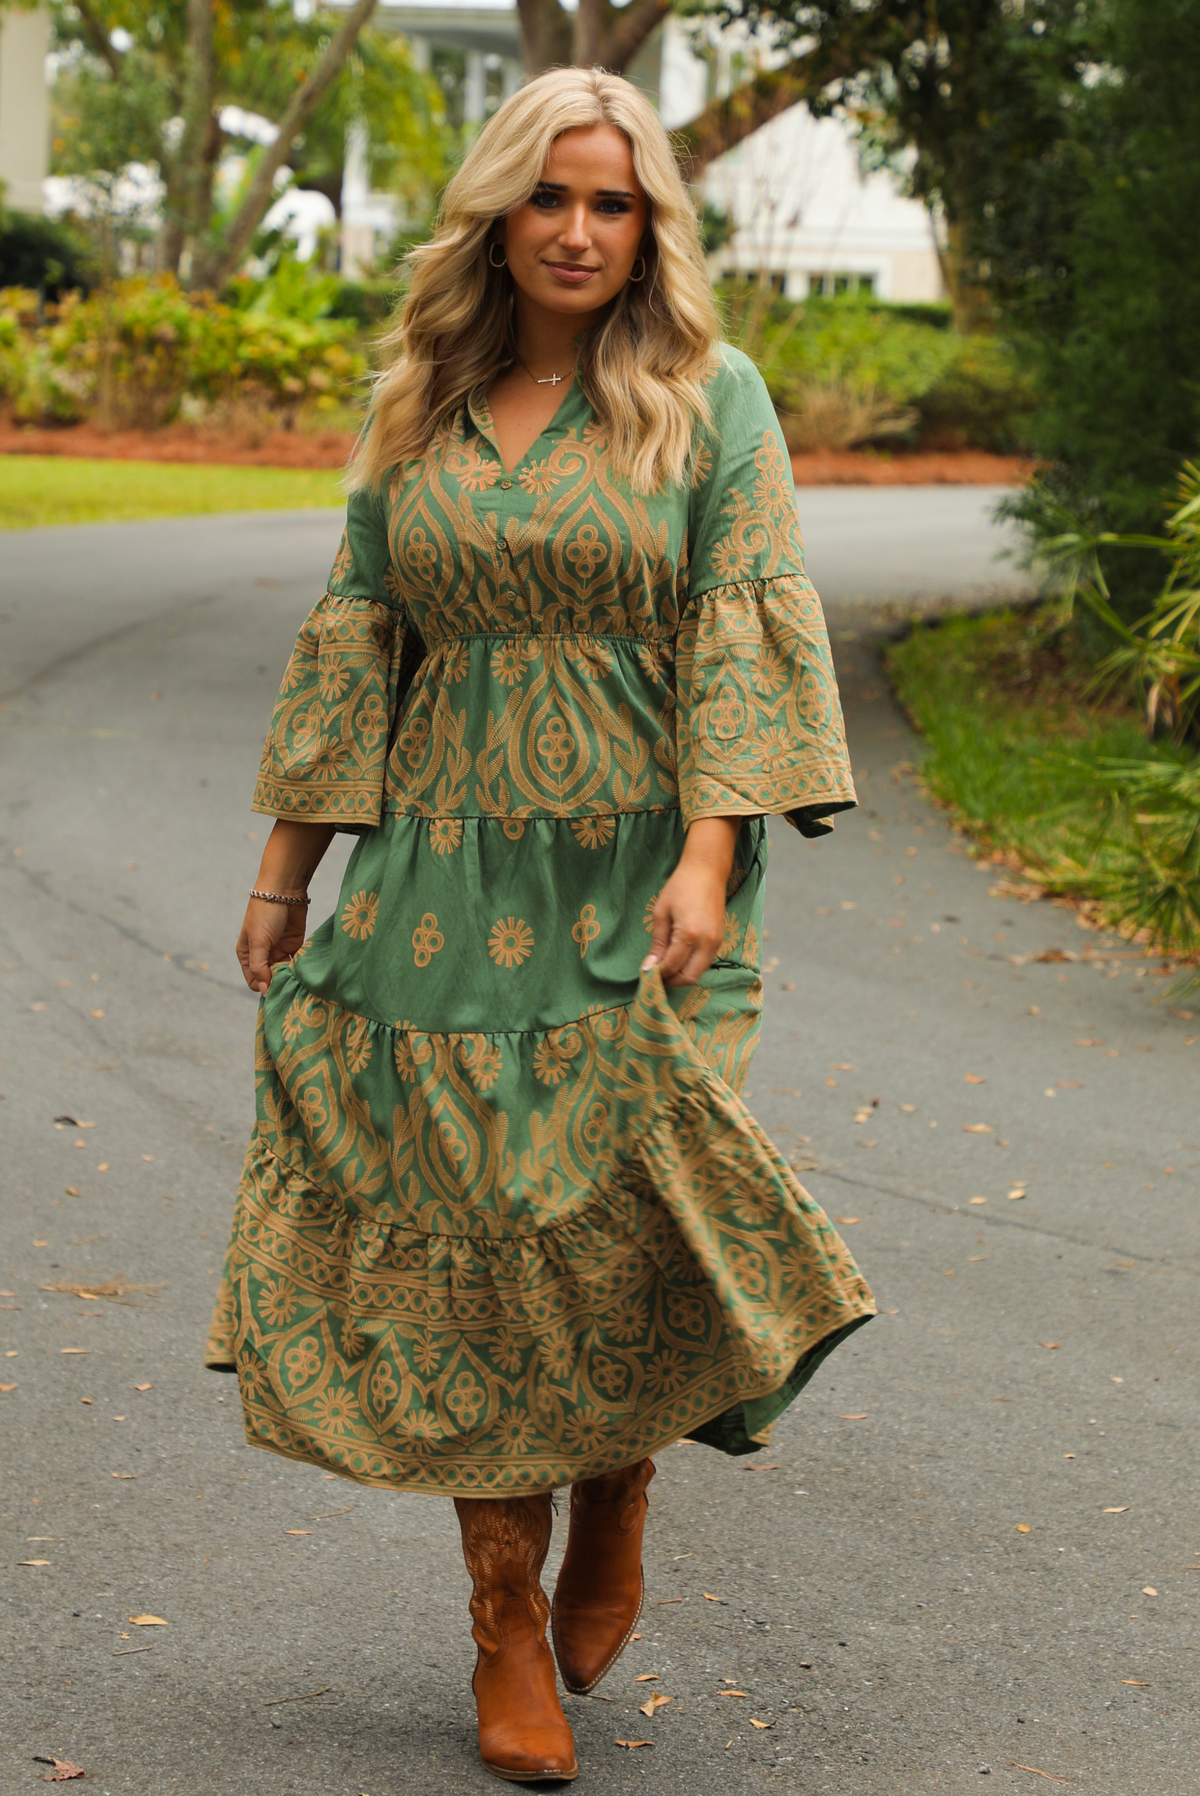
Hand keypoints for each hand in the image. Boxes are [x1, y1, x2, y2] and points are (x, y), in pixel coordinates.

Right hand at [236, 820, 333, 993]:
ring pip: (285, 972)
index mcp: (247, 955)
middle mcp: (263, 955)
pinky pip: (297, 963)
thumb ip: (260, 967)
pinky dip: (300, 968)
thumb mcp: (258, 942)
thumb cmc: (265, 914)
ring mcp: (279, 950)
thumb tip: (263, 991)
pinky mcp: (294, 945)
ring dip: (291, 977)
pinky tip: (306, 972)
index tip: (276, 988)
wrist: (284, 890)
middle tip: (291, 987)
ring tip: (300, 981)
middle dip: (280, 983)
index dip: (264, 987)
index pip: (254, 981)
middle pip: (271, 978)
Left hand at [643, 817, 740, 987]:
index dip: (658, 974)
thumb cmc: (680, 887)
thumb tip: (650, 966)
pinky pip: (706, 962)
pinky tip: (679, 959)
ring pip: (700, 972)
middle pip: (689, 977)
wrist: (707, 871)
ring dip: (682, 975)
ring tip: (666, 969)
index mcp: (689, 934)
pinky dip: (692, 966)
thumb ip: (657, 943)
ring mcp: (717, 942)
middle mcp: (706, 942)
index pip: (672, 966)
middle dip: (671, 981)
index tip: (646, 974)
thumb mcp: (661, 913)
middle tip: (656, 977)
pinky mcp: (721, 939)